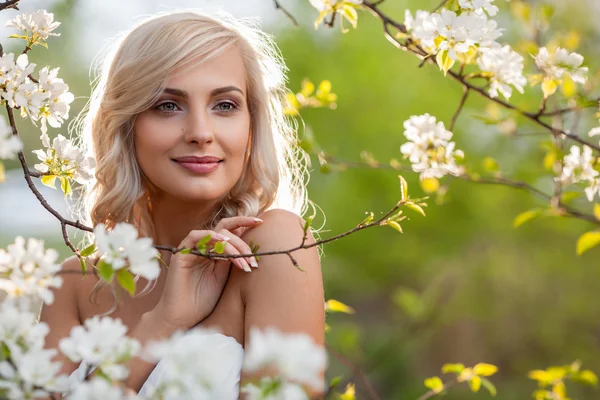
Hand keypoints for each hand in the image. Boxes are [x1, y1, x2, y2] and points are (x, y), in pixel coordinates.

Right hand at [149, 216, 261, 330]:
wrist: (183, 317)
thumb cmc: (202, 300)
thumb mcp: (223, 276)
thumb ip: (232, 258)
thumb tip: (248, 244)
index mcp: (214, 250)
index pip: (229, 231)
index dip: (244, 223)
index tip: (260, 222)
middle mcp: (203, 246)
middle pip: (225, 229)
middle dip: (242, 238)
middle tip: (253, 255)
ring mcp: (192, 248)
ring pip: (215, 233)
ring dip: (232, 244)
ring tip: (243, 260)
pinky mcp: (181, 253)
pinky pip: (196, 236)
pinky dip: (211, 236)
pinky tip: (224, 243)